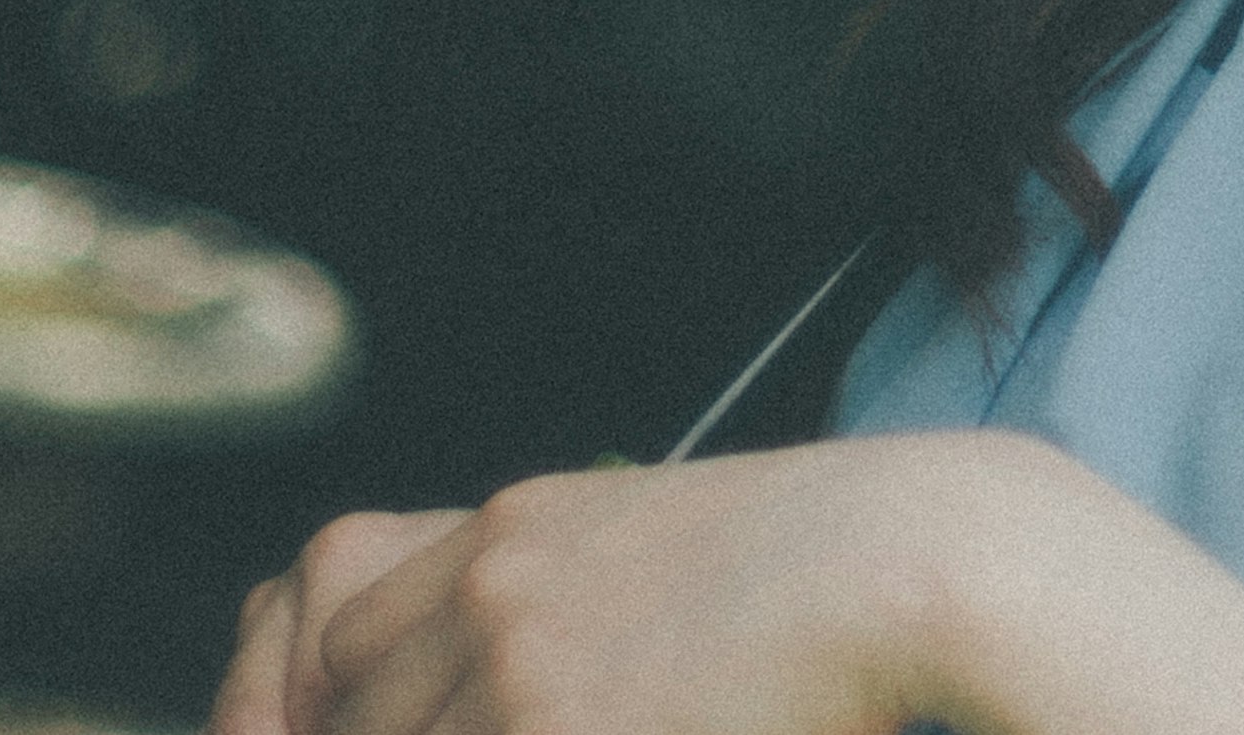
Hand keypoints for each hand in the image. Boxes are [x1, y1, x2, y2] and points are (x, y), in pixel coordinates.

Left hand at [208, 445, 996, 734]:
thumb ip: (559, 595)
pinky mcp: (558, 734)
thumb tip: (517, 684)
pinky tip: (604, 734)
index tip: (416, 724)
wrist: (892, 561)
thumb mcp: (649, 539)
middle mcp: (493, 590)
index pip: (352, 639)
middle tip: (511, 725)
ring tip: (579, 726)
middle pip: (361, 714)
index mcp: (512, 530)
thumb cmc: (802, 557)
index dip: (370, 705)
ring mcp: (517, 670)